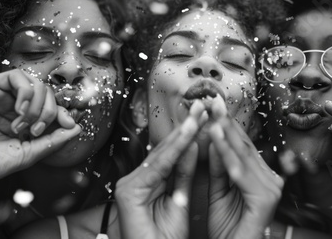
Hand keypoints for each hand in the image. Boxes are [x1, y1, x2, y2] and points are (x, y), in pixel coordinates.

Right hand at [0, 69, 80, 195]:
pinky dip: (26, 92)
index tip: (70, 124)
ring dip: (37, 104)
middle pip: (47, 93)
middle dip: (49, 111)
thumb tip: (78, 127)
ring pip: (35, 83)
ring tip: (25, 123)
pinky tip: (20, 110)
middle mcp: (15, 107)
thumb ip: (54, 139)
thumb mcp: (31, 153)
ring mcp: (2, 97)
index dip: (64, 112)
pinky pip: (16, 76)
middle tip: (37, 130)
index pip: (52, 107)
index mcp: (25, 122)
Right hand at [115, 101, 205, 238]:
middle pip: (164, 150)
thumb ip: (183, 174)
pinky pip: (158, 168)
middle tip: (203, 106)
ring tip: (199, 115)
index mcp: (143, 182)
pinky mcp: (128, 191)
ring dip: (183, 134)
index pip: (169, 154)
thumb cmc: (165, 238)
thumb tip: (193, 147)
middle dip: (186, 128)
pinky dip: (175, 152)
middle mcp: (131, 180)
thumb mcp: (179, 200)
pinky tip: (189, 136)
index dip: (187, 135)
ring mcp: (127, 185)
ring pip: (161, 155)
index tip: (204, 117)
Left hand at [208, 97, 284, 238]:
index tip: (211, 104)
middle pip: (243, 144)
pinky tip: (214, 136)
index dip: (226, 123)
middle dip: (225, 120)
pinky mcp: (264, 198)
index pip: (241, 145)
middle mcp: (269, 178)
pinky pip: (239, 172)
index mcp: (260, 176)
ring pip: (242, 154)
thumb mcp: (219, 190)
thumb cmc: (227, 227)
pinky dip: (225, 153)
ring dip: (225, 131)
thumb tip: (213, 139)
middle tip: (212, 98)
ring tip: (212, 111)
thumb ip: (218, 166)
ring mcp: (270, 188)